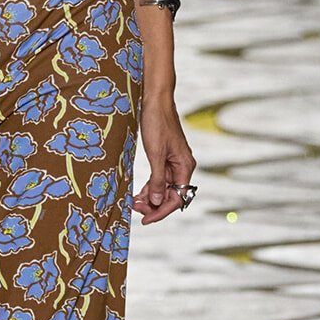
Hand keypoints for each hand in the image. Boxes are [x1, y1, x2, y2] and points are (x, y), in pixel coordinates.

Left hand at [133, 98, 195, 223]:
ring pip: (163, 188)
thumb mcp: (155, 154)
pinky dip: (149, 187)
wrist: (155, 100)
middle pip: (171, 195)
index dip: (161, 211)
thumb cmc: (157, 124)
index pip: (177, 198)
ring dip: (150, 197)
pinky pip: (159, 178)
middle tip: (135, 209)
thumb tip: (157, 202)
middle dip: (154, 205)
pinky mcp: (164, 157)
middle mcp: (182, 167)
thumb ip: (157, 180)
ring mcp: (174, 162)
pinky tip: (138, 193)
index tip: (145, 220)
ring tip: (134, 203)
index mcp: (185, 167)